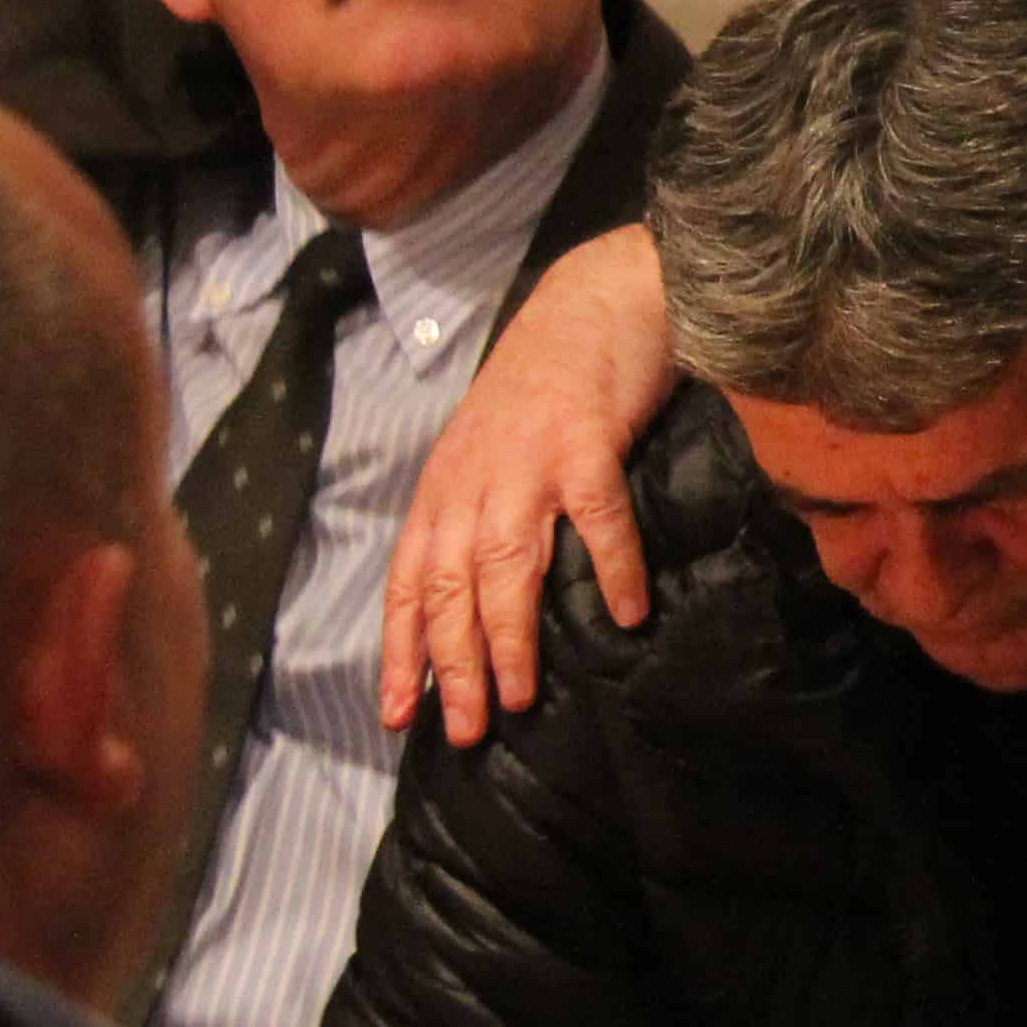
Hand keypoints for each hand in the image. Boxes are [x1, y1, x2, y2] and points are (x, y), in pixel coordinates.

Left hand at [382, 221, 675, 744]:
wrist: (598, 296)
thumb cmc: (550, 378)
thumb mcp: (491, 446)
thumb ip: (483, 509)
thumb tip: (484, 594)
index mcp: (446, 486)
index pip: (408, 581)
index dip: (400, 650)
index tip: (399, 715)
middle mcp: (474, 480)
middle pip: (450, 587)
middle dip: (452, 666)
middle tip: (466, 730)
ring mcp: (528, 460)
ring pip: (504, 566)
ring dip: (509, 636)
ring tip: (520, 697)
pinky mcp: (587, 440)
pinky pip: (596, 517)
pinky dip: (610, 568)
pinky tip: (627, 613)